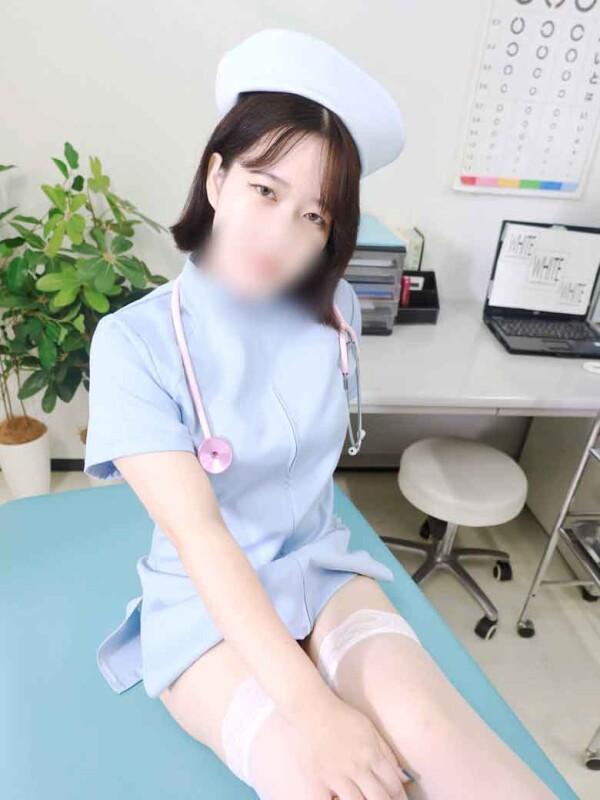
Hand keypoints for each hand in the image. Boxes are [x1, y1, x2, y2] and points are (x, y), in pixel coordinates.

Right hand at [284, 687, 412, 798]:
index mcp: (371, 754)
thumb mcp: (369, 729)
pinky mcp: (315, 779)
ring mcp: (335, 775)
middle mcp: (356, 767)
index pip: (394, 786)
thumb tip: (405, 778)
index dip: (401, 799)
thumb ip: (388, 754)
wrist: (309, 707)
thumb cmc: (340, 716)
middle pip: (379, 799)